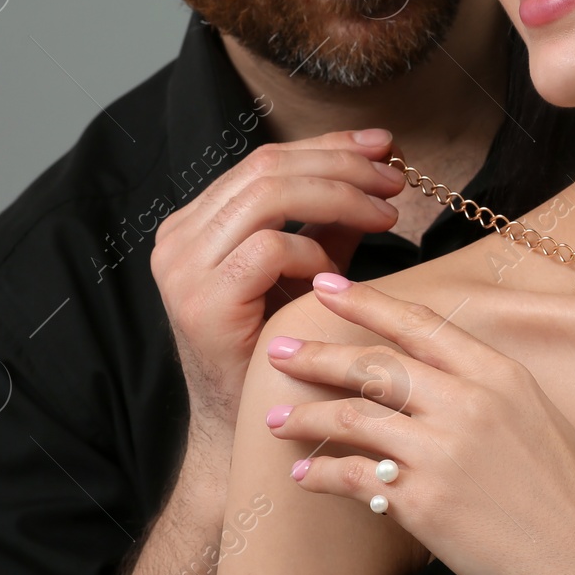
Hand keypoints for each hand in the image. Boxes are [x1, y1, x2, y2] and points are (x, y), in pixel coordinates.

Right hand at [151, 131, 405, 446]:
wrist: (243, 428)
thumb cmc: (276, 350)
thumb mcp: (305, 272)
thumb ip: (330, 224)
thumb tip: (379, 171)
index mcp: (197, 223)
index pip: (265, 160)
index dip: (329, 146)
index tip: (383, 145)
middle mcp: (180, 238)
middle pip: (267, 167)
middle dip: (341, 165)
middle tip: (395, 178)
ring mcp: (184, 269)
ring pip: (269, 196)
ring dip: (340, 197)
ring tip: (387, 212)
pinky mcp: (204, 302)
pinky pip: (269, 250)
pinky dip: (314, 252)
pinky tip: (341, 272)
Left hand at [262, 272, 574, 574]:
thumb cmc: (568, 497)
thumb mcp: (537, 418)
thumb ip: (485, 390)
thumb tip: (432, 378)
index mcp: (500, 375)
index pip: (420, 325)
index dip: (367, 303)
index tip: (327, 288)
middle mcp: (470, 403)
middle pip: (376, 365)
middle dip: (318, 356)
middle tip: (278, 351)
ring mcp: (446, 451)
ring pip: (355, 417)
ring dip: (306, 417)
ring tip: (275, 421)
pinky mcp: (426, 503)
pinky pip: (356, 477)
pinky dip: (322, 475)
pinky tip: (304, 476)